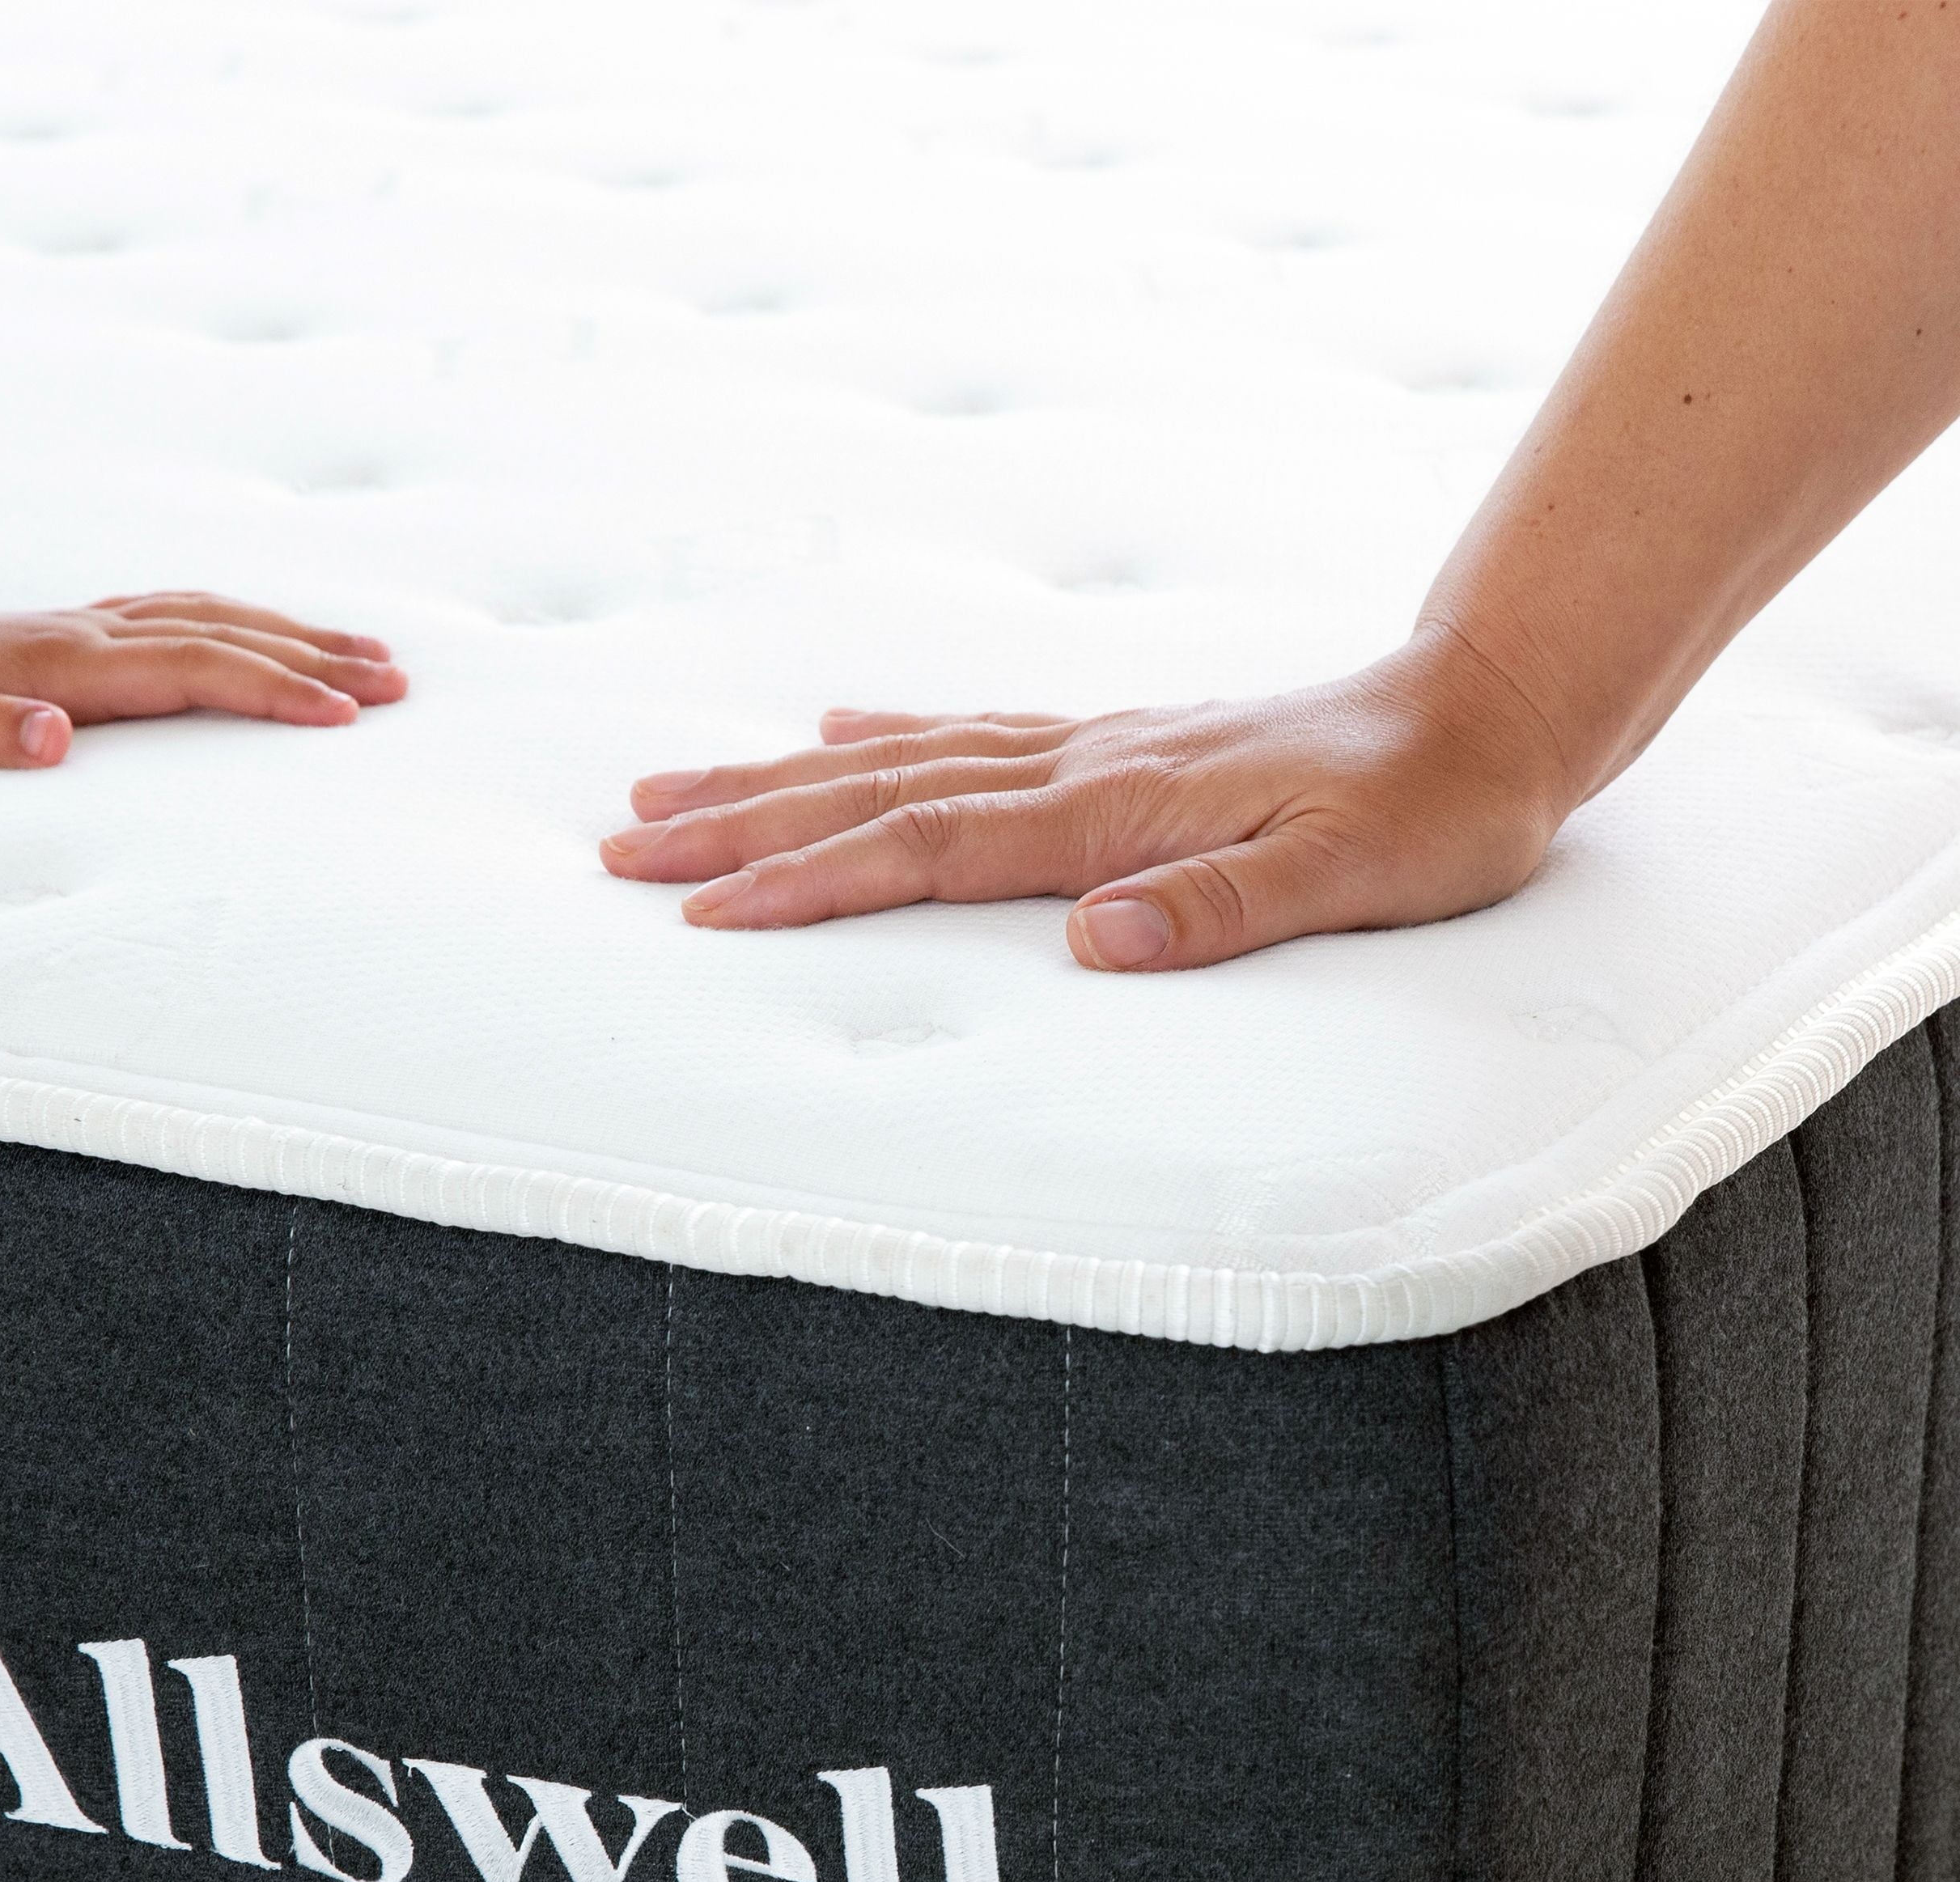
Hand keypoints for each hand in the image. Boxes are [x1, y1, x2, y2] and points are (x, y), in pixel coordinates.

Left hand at [0, 592, 406, 767]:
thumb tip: (55, 737)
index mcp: (65, 663)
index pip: (197, 670)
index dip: (275, 691)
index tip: (343, 716)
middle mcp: (87, 631)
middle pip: (228, 634)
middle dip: (319, 658)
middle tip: (400, 683)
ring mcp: (85, 624)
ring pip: (217, 615)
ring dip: (296, 633)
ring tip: (371, 653)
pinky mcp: (79, 631)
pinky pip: (185, 614)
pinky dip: (246, 620)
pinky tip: (271, 631)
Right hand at [601, 633, 1586, 970]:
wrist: (1490, 706)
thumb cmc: (1431, 808)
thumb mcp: (1355, 876)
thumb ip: (1223, 906)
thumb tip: (1094, 944)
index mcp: (1116, 807)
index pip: (929, 848)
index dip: (811, 882)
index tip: (706, 911)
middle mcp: (1082, 765)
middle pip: (877, 795)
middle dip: (743, 827)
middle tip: (623, 848)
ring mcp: (1090, 746)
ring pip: (900, 760)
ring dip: (779, 781)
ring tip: (674, 791)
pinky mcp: (1114, 744)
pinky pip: (966, 733)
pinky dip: (885, 738)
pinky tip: (833, 734)